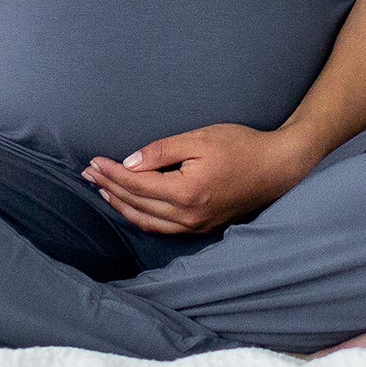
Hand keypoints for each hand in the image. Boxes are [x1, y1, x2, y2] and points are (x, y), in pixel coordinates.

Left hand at [81, 123, 318, 233]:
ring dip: (121, 205)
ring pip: (146, 221)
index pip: (138, 185)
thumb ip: (162, 151)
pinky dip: (140, 216)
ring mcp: (196, 226)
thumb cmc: (241, 146)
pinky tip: (129, 205)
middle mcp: (189, 216)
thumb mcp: (200, 139)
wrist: (277, 168)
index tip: (94, 161)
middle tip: (88, 172)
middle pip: (137, 204)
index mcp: (187, 192)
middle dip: (109, 187)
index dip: (112, 173)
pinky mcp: (201, 228)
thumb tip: (129, 163)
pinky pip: (162, 227)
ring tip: (101, 188)